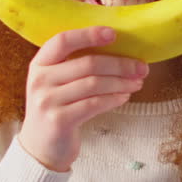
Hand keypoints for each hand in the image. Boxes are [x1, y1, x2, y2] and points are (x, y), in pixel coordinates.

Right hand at [17, 26, 149, 172]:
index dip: (89, 34)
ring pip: (94, 84)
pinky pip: (94, 104)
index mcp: (40, 63)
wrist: (40, 148)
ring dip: (121, 82)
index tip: (113, 33)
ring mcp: (48, 101)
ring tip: (137, 83)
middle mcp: (40, 80)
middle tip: (141, 67)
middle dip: (119, 64)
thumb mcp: (56, 82)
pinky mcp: (60, 120)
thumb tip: (117, 48)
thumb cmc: (57, 108)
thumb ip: (75, 65)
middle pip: (87, 63)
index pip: (63, 40)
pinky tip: (124, 96)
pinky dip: (113, 99)